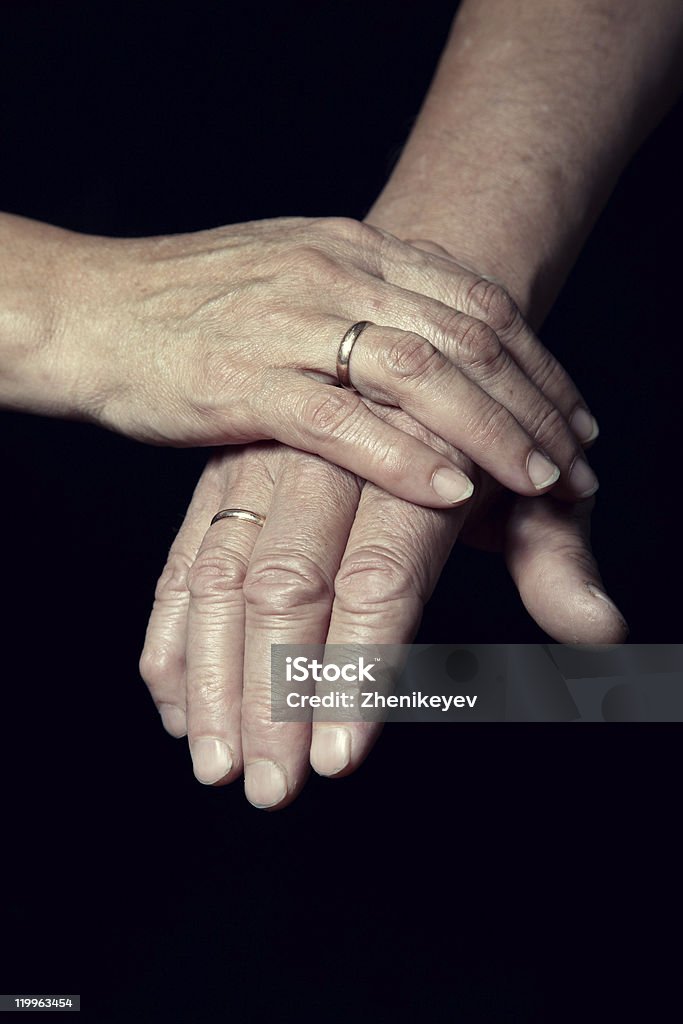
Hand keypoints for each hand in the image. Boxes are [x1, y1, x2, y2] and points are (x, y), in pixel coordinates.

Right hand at [49, 216, 597, 504]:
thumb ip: (366, 297)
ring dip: (490, 429)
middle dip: (534, 404)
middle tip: (575, 464)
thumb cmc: (191, 303)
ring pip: (418, 372)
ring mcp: (287, 323)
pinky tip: (450, 488)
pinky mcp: (243, 381)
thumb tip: (438, 340)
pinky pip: (340, 419)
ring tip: (536, 482)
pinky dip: (403, 455)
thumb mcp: (293, 274)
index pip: (476, 300)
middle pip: (465, 336)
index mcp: (352, 246)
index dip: (539, 361)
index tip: (574, 416)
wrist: (90, 311)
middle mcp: (332, 273)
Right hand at [140, 420, 624, 809]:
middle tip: (270, 789)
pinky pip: (182, 561)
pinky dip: (174, 635)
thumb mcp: (526, 486)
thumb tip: (600, 631)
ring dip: (213, 679)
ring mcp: (262, 468)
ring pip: (220, 579)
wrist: (409, 346)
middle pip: (286, 587)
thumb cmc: (475, 436)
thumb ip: (554, 559)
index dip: (355, 671)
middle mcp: (325, 461)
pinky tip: (176, 705)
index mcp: (411, 464)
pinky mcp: (219, 482)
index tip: (338, 758)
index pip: (378, 579)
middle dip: (273, 696)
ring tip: (216, 765)